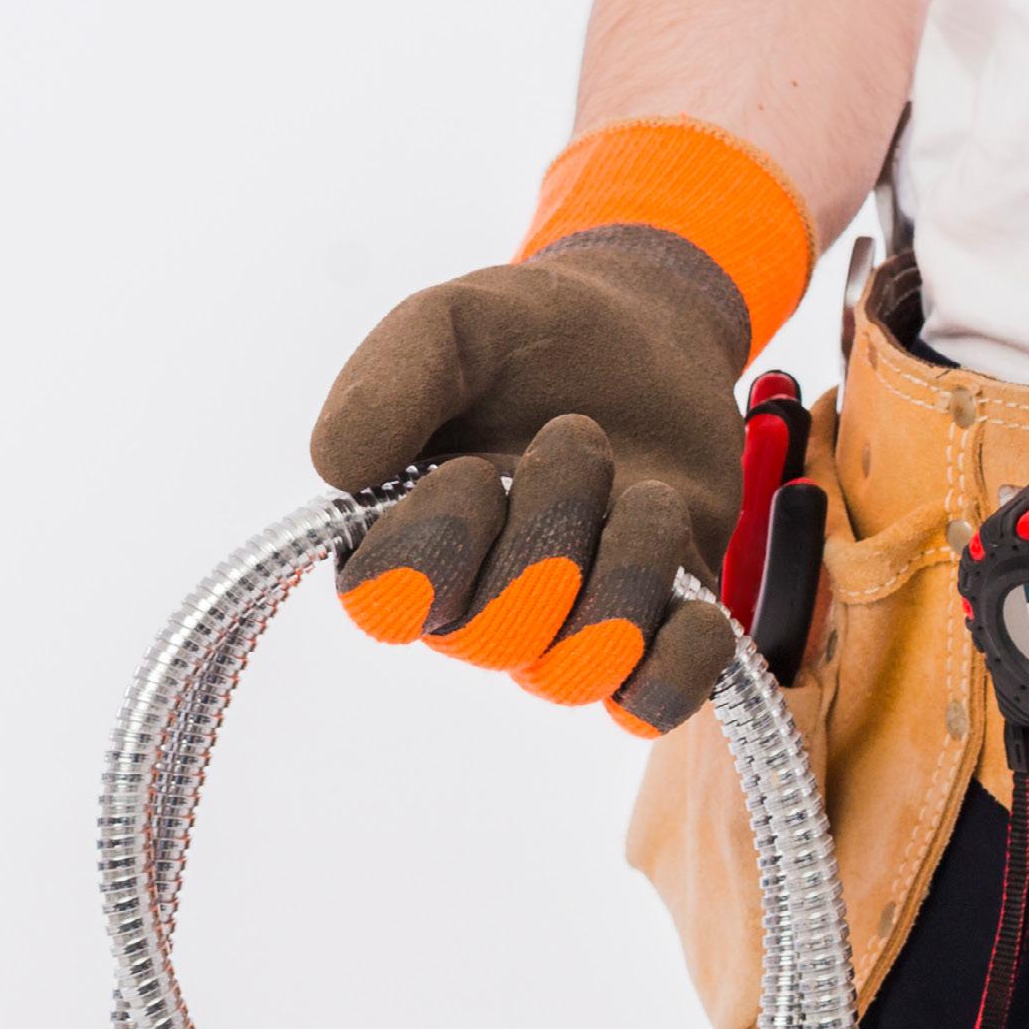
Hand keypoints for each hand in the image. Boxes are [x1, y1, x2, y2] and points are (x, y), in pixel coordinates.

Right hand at [309, 228, 748, 736]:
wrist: (642, 329)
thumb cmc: (525, 336)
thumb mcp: (448, 323)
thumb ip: (388, 380)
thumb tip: (337, 469)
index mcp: (401, 537)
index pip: (388, 603)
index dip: (435, 545)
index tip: (470, 468)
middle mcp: (473, 604)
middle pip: (497, 636)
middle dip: (551, 524)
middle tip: (575, 434)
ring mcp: (562, 628)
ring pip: (580, 671)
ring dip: (629, 570)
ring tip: (646, 492)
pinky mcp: (649, 634)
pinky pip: (654, 704)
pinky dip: (680, 663)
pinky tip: (691, 599)